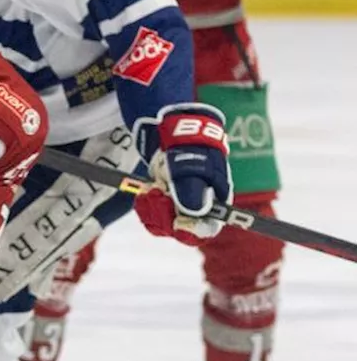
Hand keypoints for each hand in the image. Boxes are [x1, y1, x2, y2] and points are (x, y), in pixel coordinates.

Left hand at [133, 103, 232, 244]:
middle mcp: (200, 204)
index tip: (175, 223)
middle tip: (156, 195)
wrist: (172, 129)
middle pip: (181, 227)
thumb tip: (192, 215)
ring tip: (150, 189)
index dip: (191, 231)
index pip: (206, 228)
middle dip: (164, 215)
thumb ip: (190, 191)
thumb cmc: (187, 146)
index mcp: (215, 200)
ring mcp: (182, 201)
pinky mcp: (166, 197)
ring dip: (153, 208)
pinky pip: (155, 212)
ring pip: (165, 221)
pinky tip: (145, 191)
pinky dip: (148, 204)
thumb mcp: (188, 167)